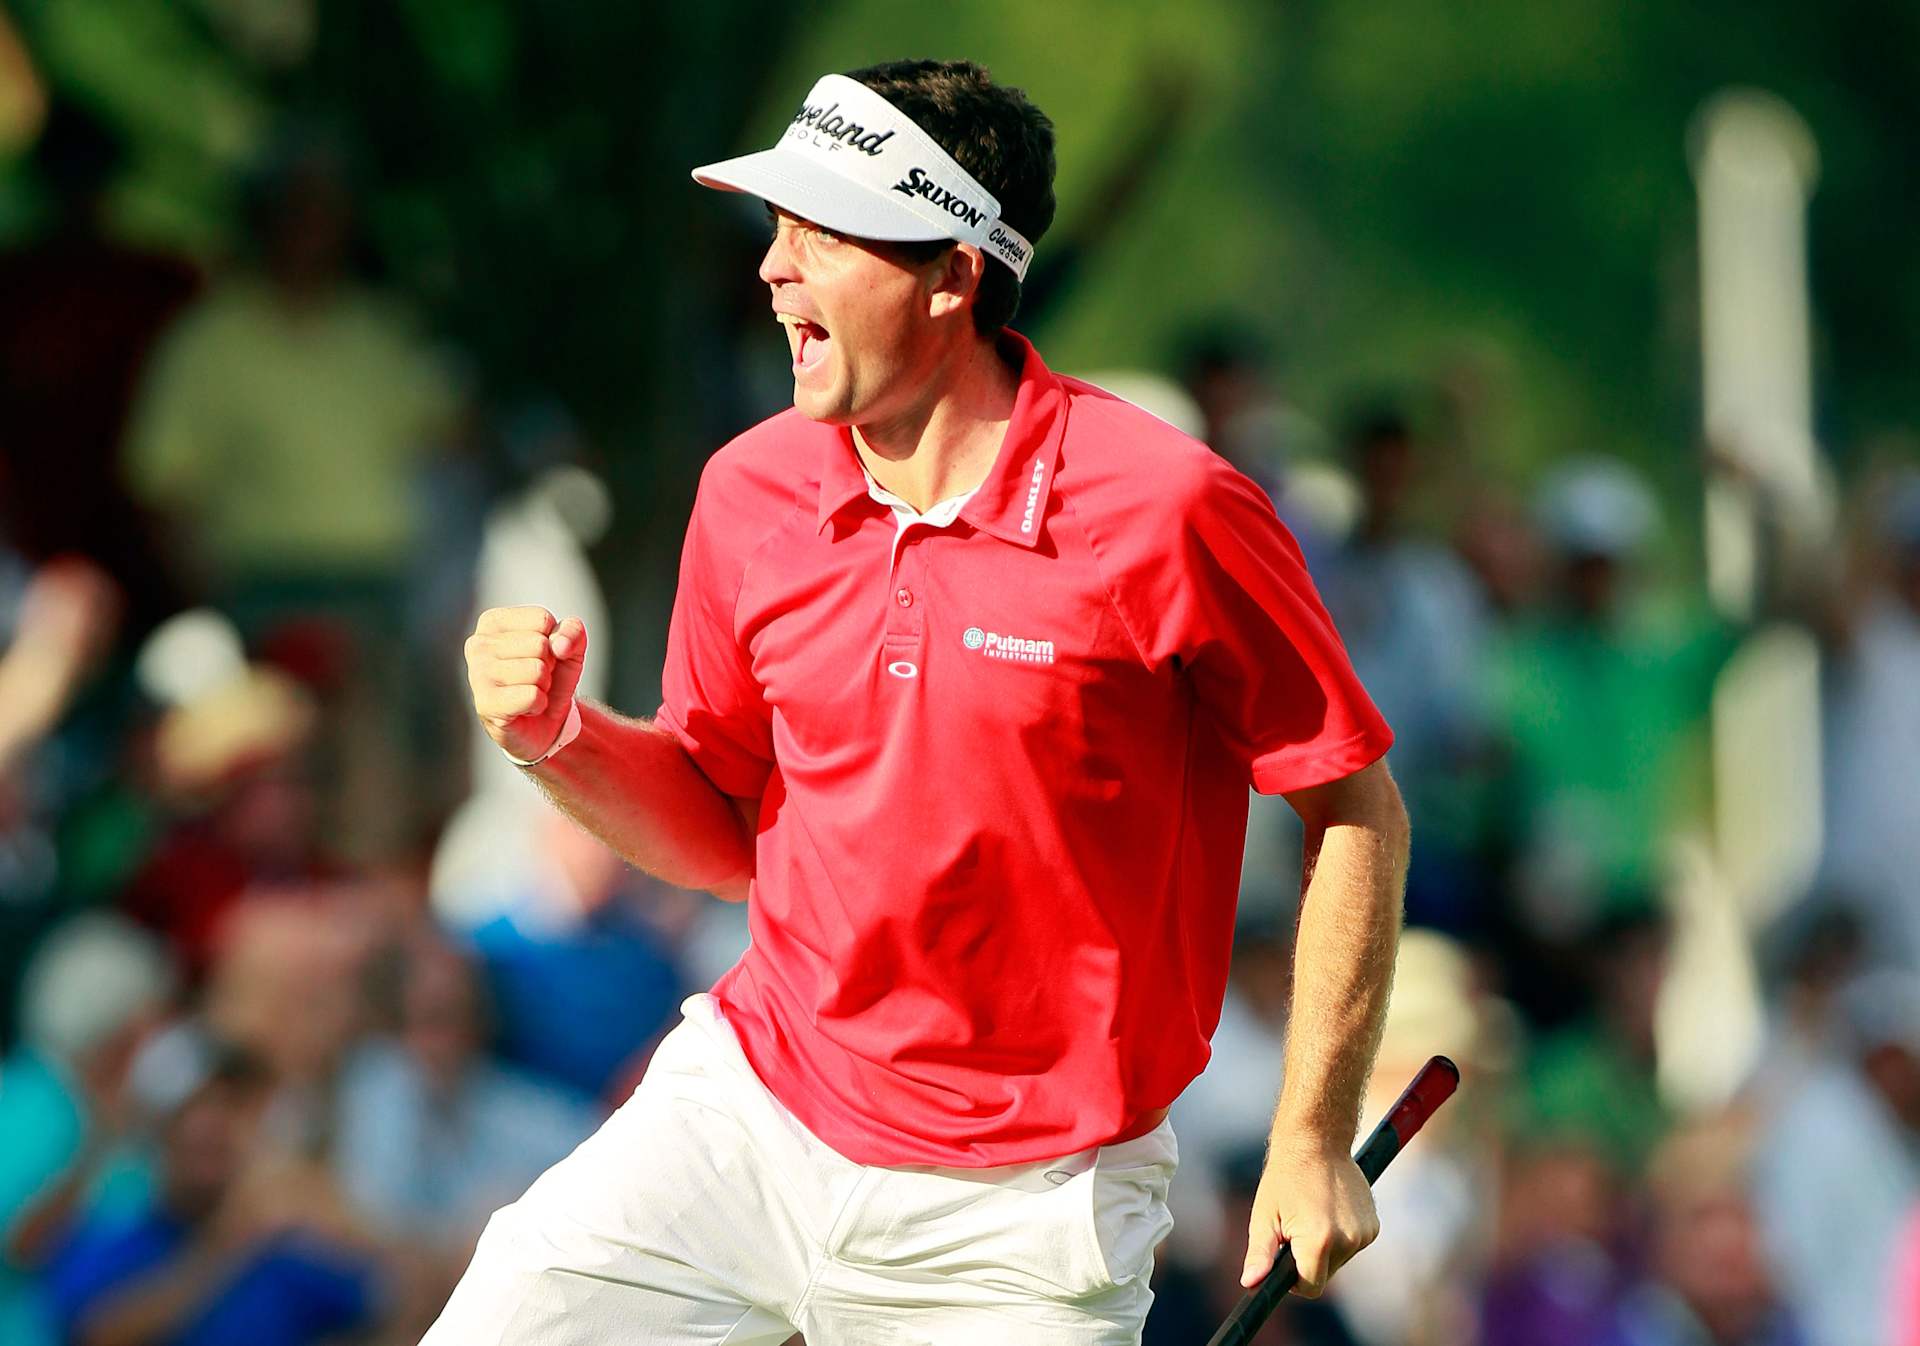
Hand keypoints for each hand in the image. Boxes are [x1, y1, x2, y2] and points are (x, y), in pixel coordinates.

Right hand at [464, 606, 588, 762]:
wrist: (542, 724)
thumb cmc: (550, 678)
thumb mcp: (569, 649)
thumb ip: (573, 632)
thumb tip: (560, 644)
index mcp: (493, 623)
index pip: (542, 620)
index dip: (555, 642)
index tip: (542, 656)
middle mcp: (478, 645)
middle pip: (540, 645)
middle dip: (549, 665)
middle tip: (536, 679)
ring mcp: (477, 674)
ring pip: (537, 670)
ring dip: (543, 686)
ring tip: (530, 691)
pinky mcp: (485, 703)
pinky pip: (532, 696)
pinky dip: (539, 704)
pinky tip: (525, 708)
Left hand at [1241, 1136, 1379, 1297]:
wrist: (1317, 1143)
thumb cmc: (1285, 1179)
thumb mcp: (1264, 1216)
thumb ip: (1259, 1254)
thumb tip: (1250, 1283)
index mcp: (1320, 1240)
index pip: (1309, 1287)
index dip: (1293, 1279)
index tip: (1284, 1258)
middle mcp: (1348, 1240)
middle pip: (1325, 1274)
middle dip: (1308, 1260)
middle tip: (1295, 1228)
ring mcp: (1365, 1233)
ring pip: (1339, 1261)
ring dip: (1325, 1248)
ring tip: (1312, 1214)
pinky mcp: (1374, 1226)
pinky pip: (1352, 1246)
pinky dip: (1340, 1237)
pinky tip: (1329, 1210)